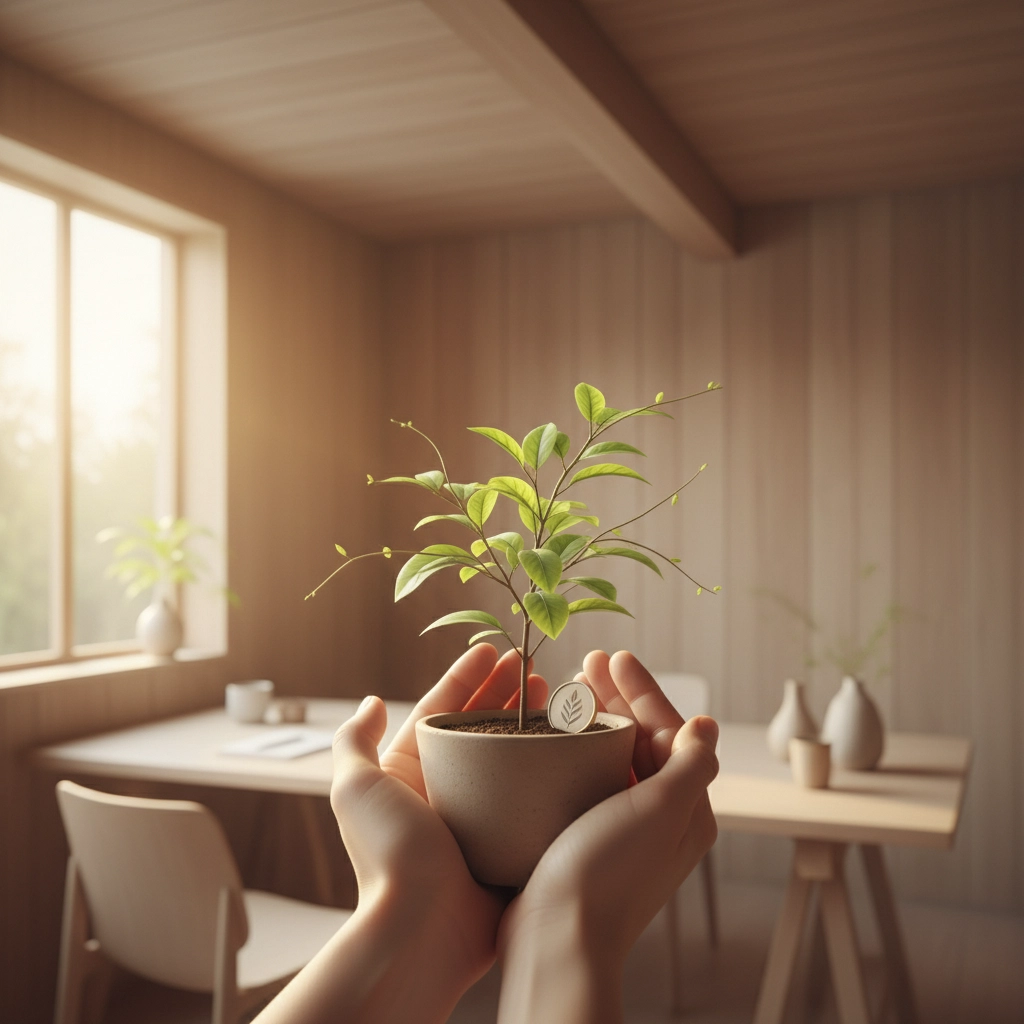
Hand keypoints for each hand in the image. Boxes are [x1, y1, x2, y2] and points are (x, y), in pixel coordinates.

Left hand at [256, 644, 546, 1023]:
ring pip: (511, 758)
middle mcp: (446, 791)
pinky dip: (551, 772)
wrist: (421, 932)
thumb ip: (354, 742)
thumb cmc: (387, 858)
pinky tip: (570, 750)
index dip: (468, 677)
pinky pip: (534, 798)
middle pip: (481, 728)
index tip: (495, 651)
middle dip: (507, 694)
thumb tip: (368, 703)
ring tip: (557, 699)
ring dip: (531, 726)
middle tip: (537, 670)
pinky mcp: (508, 842)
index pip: (441, 709)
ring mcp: (480, 817)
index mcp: (411, 772)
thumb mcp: (355, 789)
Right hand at [497, 650, 718, 1023]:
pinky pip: (588, 778)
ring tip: (569, 689)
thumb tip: (707, 724)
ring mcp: (622, 828)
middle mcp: (659, 817)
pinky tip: (555, 736)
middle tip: (586, 664)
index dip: (643, 690)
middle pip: (641, 739)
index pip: (670, 731)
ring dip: (595, 719)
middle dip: (616, 698)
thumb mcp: (662, 810)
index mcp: (685, 809)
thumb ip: (689, 763)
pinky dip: (576, 750)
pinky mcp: (587, 838)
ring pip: (613, 756)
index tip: (616, 657)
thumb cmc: (609, 873)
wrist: (557, 937)